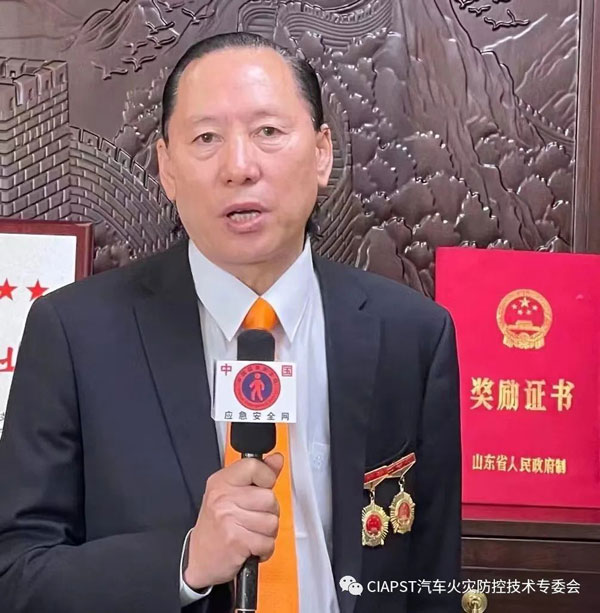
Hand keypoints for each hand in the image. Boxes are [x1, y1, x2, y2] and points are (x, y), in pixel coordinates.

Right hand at [183, 453, 282, 589]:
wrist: (199, 559)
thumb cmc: (217, 525)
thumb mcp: (231, 492)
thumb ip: (258, 474)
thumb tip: (277, 459)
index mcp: (222, 482)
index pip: (254, 466)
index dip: (266, 478)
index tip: (260, 488)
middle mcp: (223, 498)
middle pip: (269, 498)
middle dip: (268, 512)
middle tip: (253, 518)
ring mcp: (228, 520)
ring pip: (272, 522)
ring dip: (267, 533)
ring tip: (251, 533)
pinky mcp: (236, 542)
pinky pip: (268, 543)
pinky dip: (264, 549)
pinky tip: (250, 546)